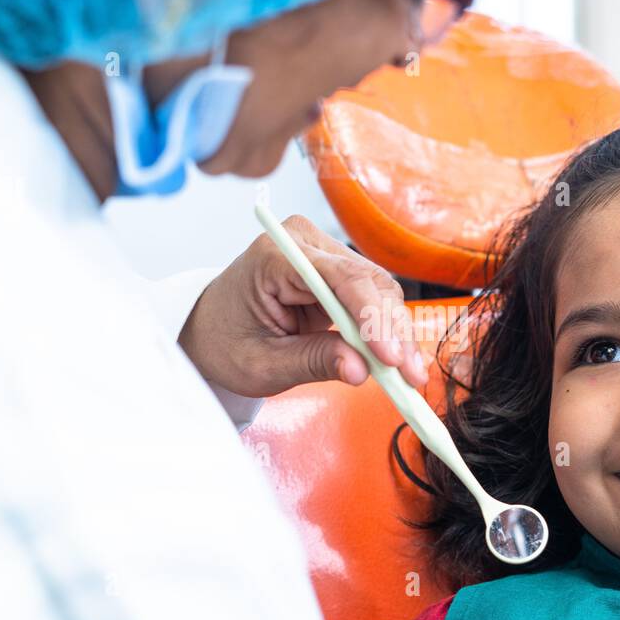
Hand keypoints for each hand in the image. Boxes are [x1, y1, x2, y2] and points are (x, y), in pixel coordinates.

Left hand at [178, 215, 429, 397]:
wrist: (209, 329)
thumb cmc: (225, 342)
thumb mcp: (262, 363)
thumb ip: (312, 362)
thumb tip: (360, 370)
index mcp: (275, 256)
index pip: (340, 278)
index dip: (371, 317)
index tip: (390, 357)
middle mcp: (305, 243)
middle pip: (368, 281)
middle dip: (393, 331)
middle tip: (410, 376)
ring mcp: (324, 253)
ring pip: (378, 290)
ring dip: (397, 334)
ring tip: (409, 376)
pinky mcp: (337, 272)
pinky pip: (372, 298)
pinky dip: (387, 331)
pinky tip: (399, 361)